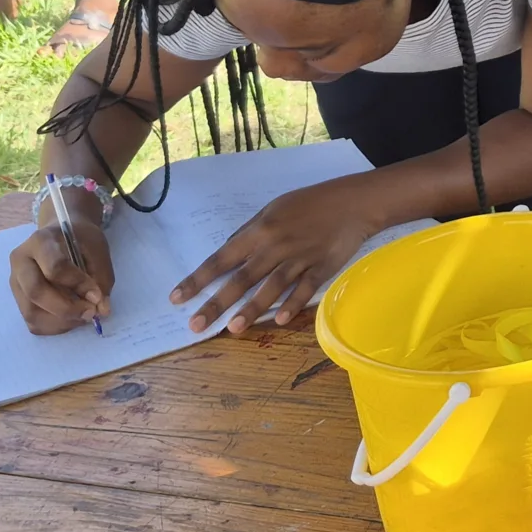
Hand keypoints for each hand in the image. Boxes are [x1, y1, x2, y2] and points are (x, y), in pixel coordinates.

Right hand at [9, 219, 114, 334]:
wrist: (62, 233)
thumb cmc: (81, 240)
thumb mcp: (97, 250)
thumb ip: (101, 279)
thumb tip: (102, 310)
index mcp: (41, 241)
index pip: (55, 268)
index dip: (77, 285)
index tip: (97, 295)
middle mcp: (21, 262)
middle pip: (36, 292)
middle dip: (66, 308)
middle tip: (90, 312)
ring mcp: (15, 282)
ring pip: (31, 312)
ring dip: (61, 321)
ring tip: (83, 315)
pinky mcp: (18, 298)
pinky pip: (32, 321)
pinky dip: (54, 326)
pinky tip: (72, 318)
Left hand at [172, 178, 380, 333]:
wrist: (354, 202)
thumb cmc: (310, 203)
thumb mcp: (274, 209)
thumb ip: (250, 233)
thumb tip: (227, 254)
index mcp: (261, 230)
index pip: (222, 258)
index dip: (199, 279)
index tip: (177, 298)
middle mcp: (276, 246)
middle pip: (242, 278)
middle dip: (217, 302)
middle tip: (196, 325)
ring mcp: (300, 258)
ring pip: (272, 286)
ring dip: (252, 308)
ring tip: (233, 328)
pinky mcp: (322, 267)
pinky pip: (304, 289)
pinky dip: (292, 305)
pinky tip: (279, 321)